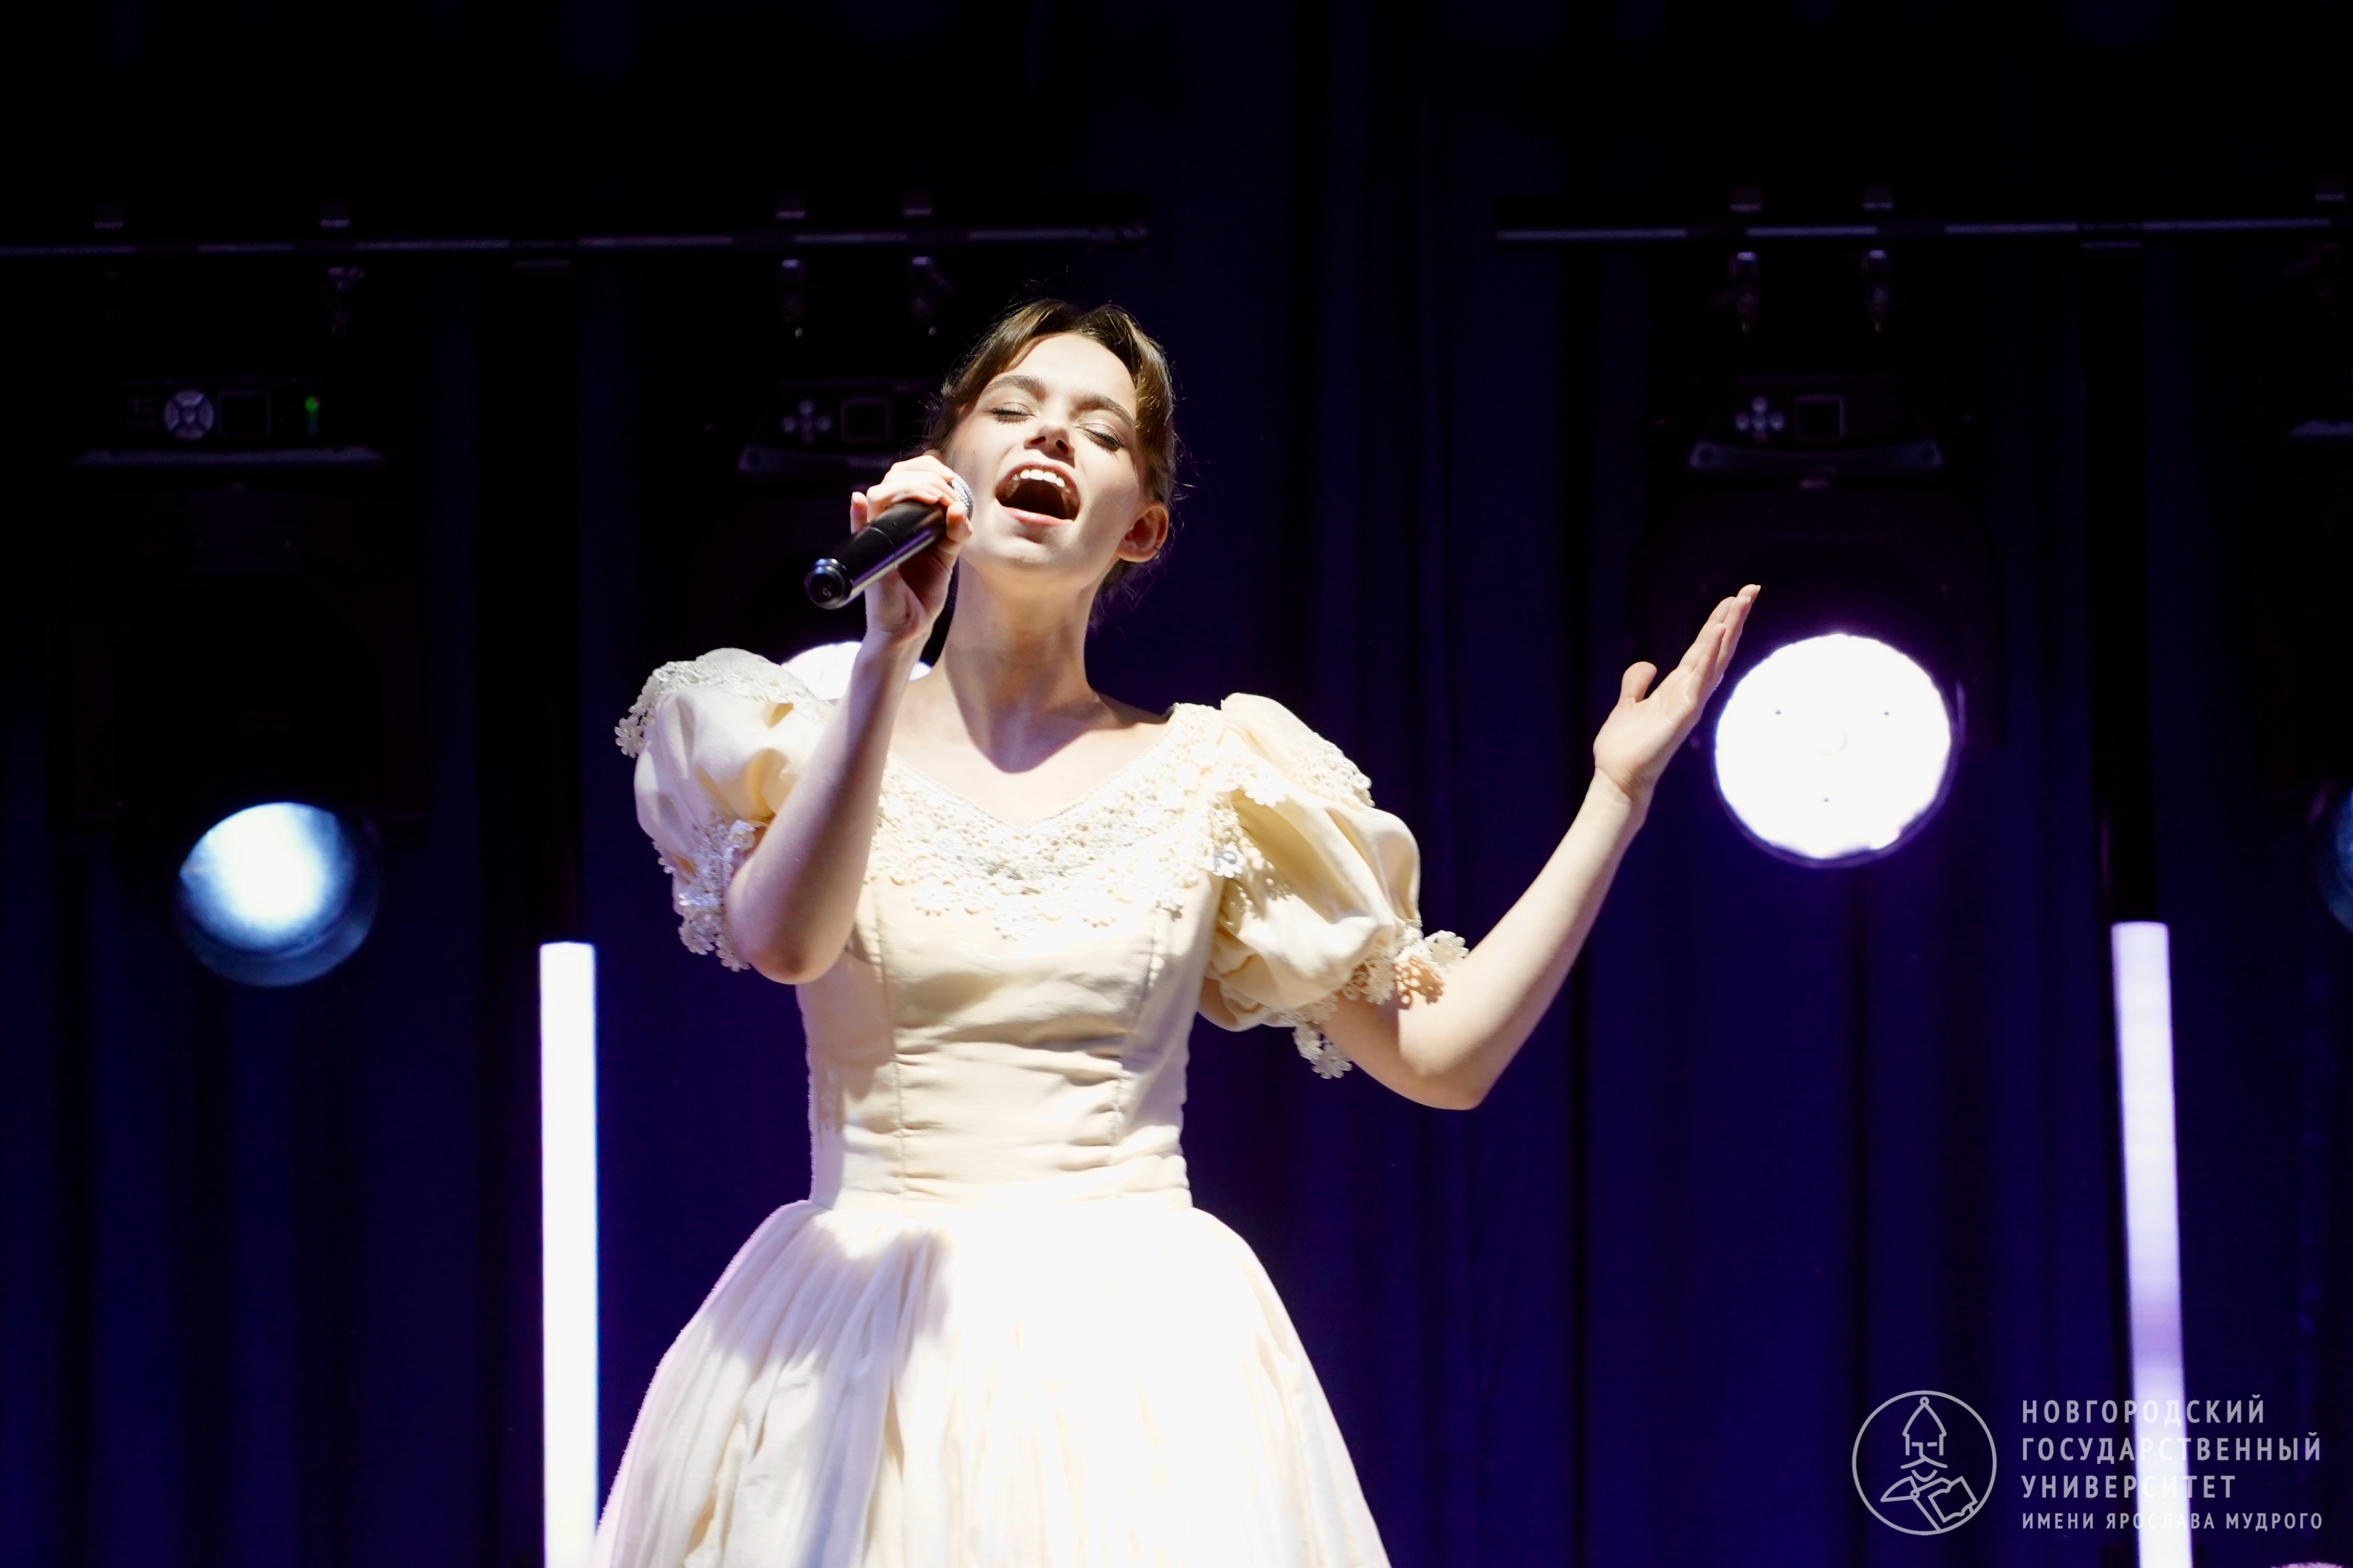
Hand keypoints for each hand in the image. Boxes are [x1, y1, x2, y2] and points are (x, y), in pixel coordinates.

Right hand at [848, 455, 972, 652]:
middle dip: (927, 478)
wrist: (911, 626)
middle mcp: (887, 522)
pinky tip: (858, 501)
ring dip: (911, 489)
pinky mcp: (871, 558)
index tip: (950, 479)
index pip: (906, 475)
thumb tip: (958, 508)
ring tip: (936, 500)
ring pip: (881, 495)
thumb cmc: (923, 591)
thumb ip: (955, 533)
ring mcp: (877, 537)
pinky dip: (857, 514)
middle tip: (948, 495)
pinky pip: (858, 530)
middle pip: (895, 478)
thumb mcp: (946, 557)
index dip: (927, 467)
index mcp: (904, 517)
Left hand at [1591, 585, 1757, 807]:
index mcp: (1678, 688)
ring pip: (1714, 659)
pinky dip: (1709, 656)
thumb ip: (1637, 684)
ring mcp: (1689, 703)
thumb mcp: (1628, 705)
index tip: (1734, 598)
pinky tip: (1717, 633)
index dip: (1718, 623)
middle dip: (1733, 619)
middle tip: (1751, 590)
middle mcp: (1689, 693)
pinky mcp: (1683, 714)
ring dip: (1726, 630)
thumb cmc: (1626, 748)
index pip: (1704, 649)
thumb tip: (1648, 665)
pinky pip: (1699, 680)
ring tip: (1740, 602)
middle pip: (1716, 649)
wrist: (1618, 778)